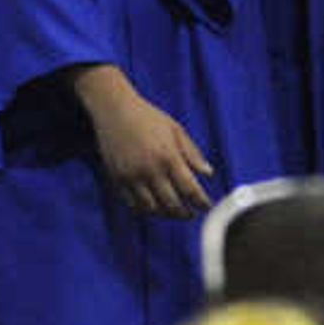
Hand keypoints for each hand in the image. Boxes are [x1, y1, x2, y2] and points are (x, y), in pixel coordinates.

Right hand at [76, 65, 212, 216]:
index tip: (207, 206)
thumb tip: (209, 173)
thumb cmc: (148, 117)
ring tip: (173, 212)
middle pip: (172, 204)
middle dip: (185, 213)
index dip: (201, 202)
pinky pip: (132, 203)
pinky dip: (145, 209)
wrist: (115, 110)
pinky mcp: (117, 178)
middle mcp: (150, 170)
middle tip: (191, 214)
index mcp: (169, 157)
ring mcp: (132, 176)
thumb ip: (193, 153)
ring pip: (152, 208)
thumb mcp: (176, 130)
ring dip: (165, 214)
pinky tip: (153, 206)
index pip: (190, 189)